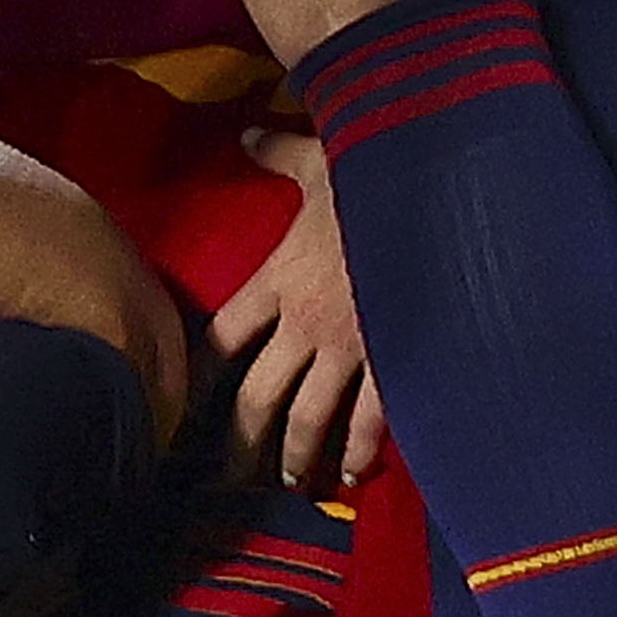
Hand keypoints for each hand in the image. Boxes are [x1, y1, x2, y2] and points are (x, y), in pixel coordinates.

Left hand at [208, 142, 378, 491]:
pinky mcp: (392, 358)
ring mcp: (349, 346)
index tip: (182, 406)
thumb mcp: (320, 157)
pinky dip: (358, 453)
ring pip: (307, 419)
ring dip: (293, 457)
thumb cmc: (373, 171)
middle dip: (239, 444)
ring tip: (288, 482)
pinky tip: (351, 477)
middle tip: (226, 479)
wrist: (435, 189)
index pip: (222, 338)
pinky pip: (369, 419)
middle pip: (256, 397)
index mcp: (279, 277)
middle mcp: (305, 322)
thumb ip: (279, 154)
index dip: (198, 376)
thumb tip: (248, 134)